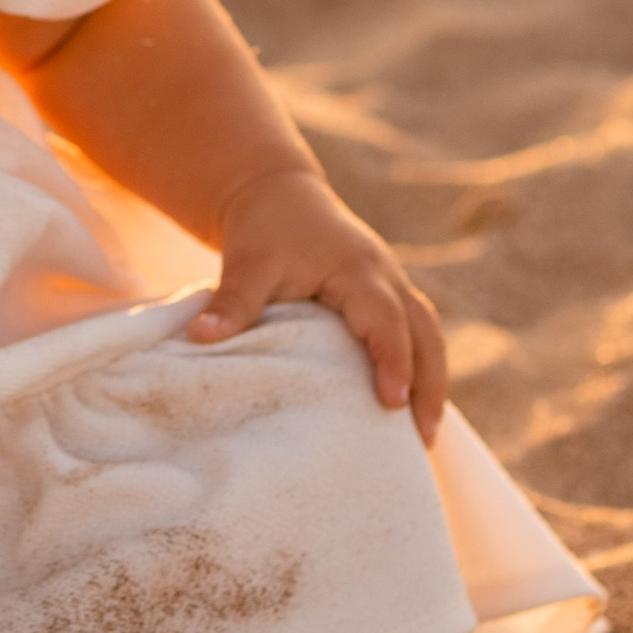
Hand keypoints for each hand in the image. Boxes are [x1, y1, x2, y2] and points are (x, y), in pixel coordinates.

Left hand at [186, 166, 448, 439]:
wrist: (277, 192)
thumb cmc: (263, 230)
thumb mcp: (247, 264)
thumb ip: (231, 303)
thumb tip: (199, 338)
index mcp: (357, 270)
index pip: (386, 320)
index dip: (393, 360)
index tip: (392, 403)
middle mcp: (385, 276)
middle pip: (424, 332)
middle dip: (429, 385)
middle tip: (423, 440)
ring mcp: (392, 283)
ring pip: (428, 333)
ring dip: (432, 381)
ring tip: (424, 437)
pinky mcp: (386, 293)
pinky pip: (417, 331)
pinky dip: (420, 366)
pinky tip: (411, 407)